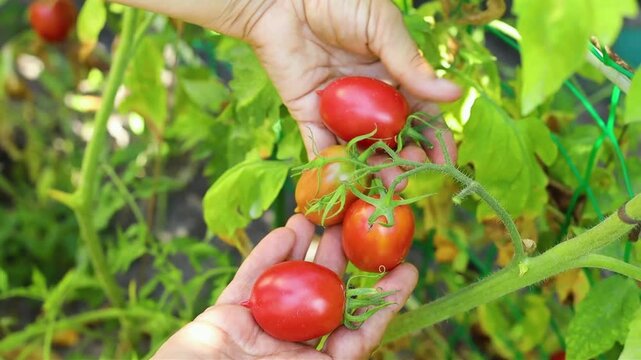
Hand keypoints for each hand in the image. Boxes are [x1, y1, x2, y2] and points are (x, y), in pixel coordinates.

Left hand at [112, 0, 460, 189]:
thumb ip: (410, 65)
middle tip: (411, 179)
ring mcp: (339, 109)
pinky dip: (332, 165)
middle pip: (392, 138)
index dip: (435, 140)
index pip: (421, 115)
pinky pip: (321, 144)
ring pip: (361, 148)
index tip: (446, 163)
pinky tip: (348, 182)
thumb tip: (451, 96)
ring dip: (374, 169)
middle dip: (405, 161)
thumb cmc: (339, 1)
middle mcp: (369, 98)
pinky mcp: (308, 113)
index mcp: (393, 75)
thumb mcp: (382, 28)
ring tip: (386, 186)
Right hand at [153, 215, 417, 358]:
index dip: (385, 302)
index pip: (358, 332)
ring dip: (306, 250)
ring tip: (323, 218)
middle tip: (358, 228)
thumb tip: (365, 340)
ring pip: (290, 283)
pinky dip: (267, 256)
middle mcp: (292, 349)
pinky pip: (251, 280)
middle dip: (343, 263)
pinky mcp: (228, 315)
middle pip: (325, 299)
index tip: (409, 271)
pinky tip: (287, 232)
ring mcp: (259, 330)